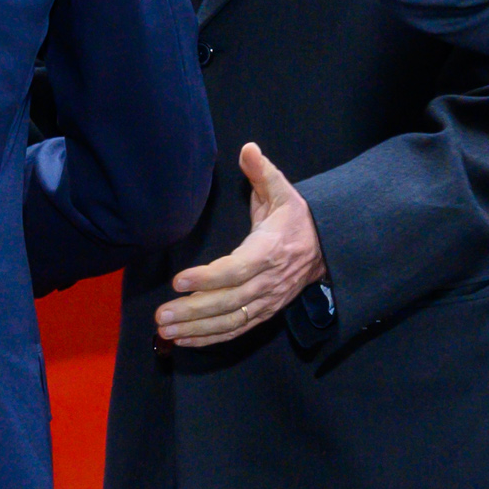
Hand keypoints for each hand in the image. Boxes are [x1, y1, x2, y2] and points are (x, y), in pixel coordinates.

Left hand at [156, 144, 326, 348]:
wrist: (327, 247)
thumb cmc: (296, 218)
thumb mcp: (283, 190)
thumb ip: (262, 172)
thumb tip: (247, 149)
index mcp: (269, 251)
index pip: (236, 269)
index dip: (208, 278)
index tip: (179, 281)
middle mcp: (268, 282)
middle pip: (228, 302)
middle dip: (193, 311)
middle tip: (161, 315)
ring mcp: (267, 301)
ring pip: (230, 321)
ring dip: (196, 329)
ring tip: (166, 330)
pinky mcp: (265, 313)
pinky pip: (237, 330)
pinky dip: (210, 338)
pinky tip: (185, 340)